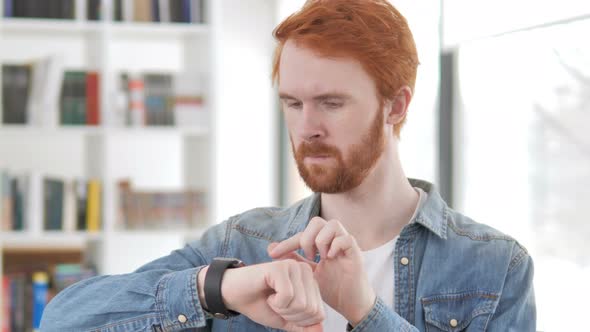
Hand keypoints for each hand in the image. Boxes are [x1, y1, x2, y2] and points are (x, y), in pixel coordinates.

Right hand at [197, 260, 323, 331]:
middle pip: (311, 310)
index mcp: (310, 283)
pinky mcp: (280, 267)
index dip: (299, 321)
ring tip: (272, 298)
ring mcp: (293, 267)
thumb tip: (320, 331)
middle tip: (276, 304)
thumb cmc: (260, 305)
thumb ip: (304, 326)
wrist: (234, 295)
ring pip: (300, 304)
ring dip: (282, 309)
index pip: (319, 314)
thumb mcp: (286, 320)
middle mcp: (305, 271)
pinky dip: (275, 303)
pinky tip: (268, 294)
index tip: (284, 311)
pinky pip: (287, 296)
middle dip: (290, 316)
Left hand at [268, 217, 375, 325]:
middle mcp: (334, 240)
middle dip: (307, 237)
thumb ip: (294, 259)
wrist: (350, 305)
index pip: (303, 233)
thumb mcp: (307, 273)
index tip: (273, 254)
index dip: (287, 242)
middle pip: (317, 221)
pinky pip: (347, 238)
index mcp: (322, 243)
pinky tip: (330, 259)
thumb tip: (270, 248)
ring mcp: (346, 245)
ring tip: (320, 258)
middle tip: (307, 256)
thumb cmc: (332, 288)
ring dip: (321, 240)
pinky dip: (336, 246)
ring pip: (333, 224)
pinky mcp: (356, 253)